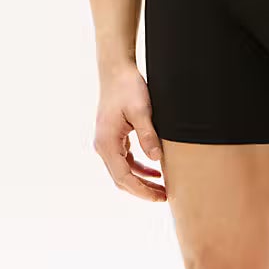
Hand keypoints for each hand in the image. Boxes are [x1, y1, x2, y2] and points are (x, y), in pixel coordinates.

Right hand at [93, 63, 166, 201]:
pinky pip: (124, 161)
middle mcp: (103, 146)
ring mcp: (106, 142)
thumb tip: (156, 159)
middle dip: (142, 190)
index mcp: (106, 143)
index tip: (160, 197)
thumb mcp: (141, 111)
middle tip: (165, 197)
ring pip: (123, 172)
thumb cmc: (128, 88)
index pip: (124, 177)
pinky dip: (138, 169)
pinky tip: (155, 172)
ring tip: (162, 189)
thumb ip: (148, 135)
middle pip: (121, 179)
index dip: (142, 190)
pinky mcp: (113, 137)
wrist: (116, 71)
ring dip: (141, 181)